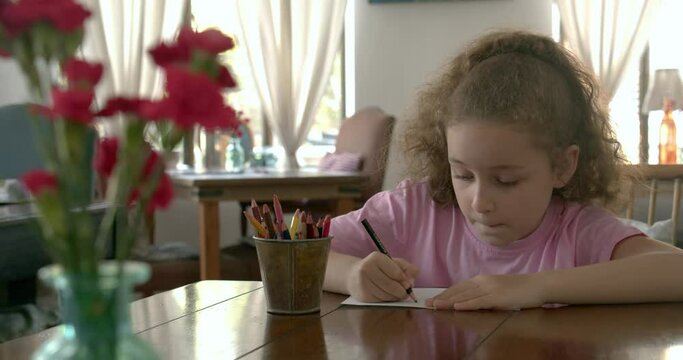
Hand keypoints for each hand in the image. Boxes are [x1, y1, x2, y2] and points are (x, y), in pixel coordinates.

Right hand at [346, 251, 418, 301]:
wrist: (353, 275)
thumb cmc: (376, 268)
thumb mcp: (391, 262)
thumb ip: (405, 267)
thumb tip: (414, 277)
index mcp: (376, 258)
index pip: (396, 272)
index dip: (404, 280)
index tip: (408, 284)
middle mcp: (367, 269)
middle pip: (391, 285)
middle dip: (402, 291)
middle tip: (406, 293)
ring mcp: (363, 283)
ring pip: (386, 295)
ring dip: (395, 297)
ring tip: (397, 294)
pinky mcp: (362, 295)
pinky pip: (380, 301)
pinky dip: (387, 300)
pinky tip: (387, 296)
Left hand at [425, 273, 545, 309]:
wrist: (538, 285)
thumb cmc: (519, 289)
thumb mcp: (496, 289)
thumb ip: (483, 293)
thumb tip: (469, 300)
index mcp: (481, 280)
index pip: (458, 287)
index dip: (444, 293)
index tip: (432, 299)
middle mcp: (483, 282)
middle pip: (458, 291)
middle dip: (441, 298)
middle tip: (427, 304)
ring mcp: (490, 289)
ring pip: (465, 296)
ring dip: (448, 301)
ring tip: (436, 306)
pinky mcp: (498, 297)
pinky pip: (479, 302)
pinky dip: (466, 304)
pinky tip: (456, 307)